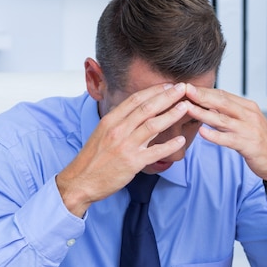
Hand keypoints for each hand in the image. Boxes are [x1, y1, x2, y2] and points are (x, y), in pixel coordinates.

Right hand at [56, 82, 187, 216]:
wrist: (81, 181)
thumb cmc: (92, 159)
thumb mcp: (101, 133)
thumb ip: (118, 122)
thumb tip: (136, 113)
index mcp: (110, 120)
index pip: (135, 99)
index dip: (154, 90)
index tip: (168, 85)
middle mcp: (118, 130)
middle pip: (147, 108)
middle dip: (167, 96)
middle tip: (182, 88)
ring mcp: (125, 146)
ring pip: (153, 125)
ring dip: (171, 115)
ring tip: (185, 107)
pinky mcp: (132, 163)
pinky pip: (155, 151)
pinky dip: (169, 145)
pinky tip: (181, 140)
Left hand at [184, 84, 266, 185]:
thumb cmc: (261, 143)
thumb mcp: (245, 123)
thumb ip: (228, 115)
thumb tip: (207, 107)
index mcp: (247, 107)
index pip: (222, 95)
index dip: (204, 91)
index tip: (187, 86)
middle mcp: (249, 115)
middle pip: (221, 102)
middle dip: (201, 95)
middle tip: (184, 89)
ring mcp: (248, 129)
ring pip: (222, 119)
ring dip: (202, 113)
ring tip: (187, 108)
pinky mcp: (248, 145)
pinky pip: (228, 139)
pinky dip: (214, 136)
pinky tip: (201, 132)